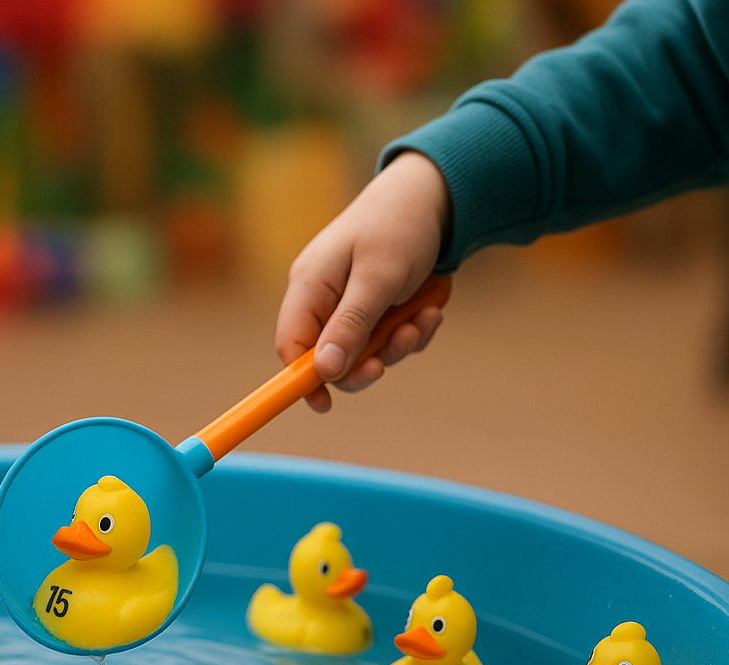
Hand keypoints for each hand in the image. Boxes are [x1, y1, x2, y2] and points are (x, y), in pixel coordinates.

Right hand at [274, 151, 450, 411]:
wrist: (438, 196)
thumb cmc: (399, 227)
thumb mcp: (378, 278)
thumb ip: (350, 325)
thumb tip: (323, 372)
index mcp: (310, 286)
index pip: (291, 345)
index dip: (302, 379)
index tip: (324, 404)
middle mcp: (325, 298)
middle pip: (329, 358)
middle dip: (368, 361)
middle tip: (398, 347)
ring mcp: (351, 304)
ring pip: (365, 353)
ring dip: (398, 344)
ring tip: (425, 318)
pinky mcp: (377, 308)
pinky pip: (388, 339)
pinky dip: (411, 331)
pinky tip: (431, 310)